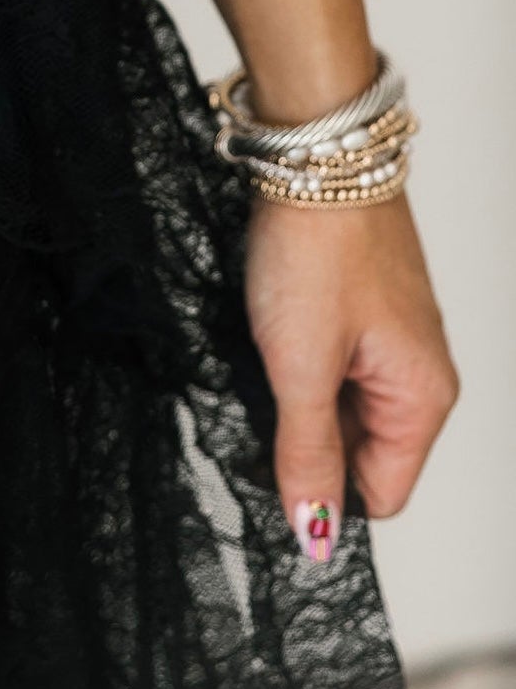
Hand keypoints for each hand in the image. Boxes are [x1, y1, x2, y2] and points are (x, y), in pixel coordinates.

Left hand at [245, 194, 457, 561]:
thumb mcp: (299, 366)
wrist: (313, 153)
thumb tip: (316, 534)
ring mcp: (391, 339)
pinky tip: (273, 326)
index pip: (380, 495)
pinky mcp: (362, 309)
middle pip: (361, 453)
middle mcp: (418, 374)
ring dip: (298, 395)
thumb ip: (307, 453)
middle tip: (266, 391)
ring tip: (272, 348)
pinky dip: (297, 358)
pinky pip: (331, 364)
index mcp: (423, 399)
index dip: (322, 492)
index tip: (272, 459)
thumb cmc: (316, 250)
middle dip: (306, 438)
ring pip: (340, 406)